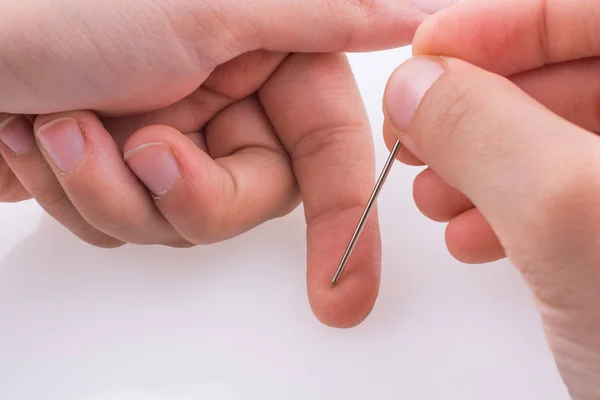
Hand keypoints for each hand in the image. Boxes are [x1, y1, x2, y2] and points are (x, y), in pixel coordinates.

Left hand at [0, 0, 448, 327]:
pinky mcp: (120, 163)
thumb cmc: (55, 6)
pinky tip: (38, 138)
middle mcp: (222, 93)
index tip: (343, 289)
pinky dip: (78, 193)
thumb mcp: (213, 7)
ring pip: (181, 221)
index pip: (329, 149)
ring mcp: (171, 131)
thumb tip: (418, 15)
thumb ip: (328, 16)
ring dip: (113, 192)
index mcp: (262, 49)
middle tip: (140, 150)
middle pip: (250, 199)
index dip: (343, 223)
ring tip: (61, 129)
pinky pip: (127, 223)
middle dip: (185, 196)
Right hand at [383, 0, 599, 395]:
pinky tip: (472, 236)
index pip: (596, 14)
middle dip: (480, 104)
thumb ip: (485, 131)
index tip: (432, 51)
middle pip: (576, 77)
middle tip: (417, 125)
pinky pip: (568, 200)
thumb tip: (416, 86)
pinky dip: (509, 211)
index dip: (508, 25)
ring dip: (483, 163)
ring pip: (563, 142)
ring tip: (435, 193)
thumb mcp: (572, 218)